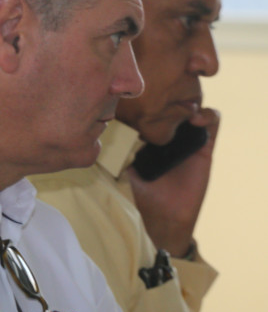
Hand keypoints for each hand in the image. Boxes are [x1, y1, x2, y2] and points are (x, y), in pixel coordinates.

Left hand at [127, 107, 218, 256]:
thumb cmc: (139, 193)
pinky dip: (208, 116)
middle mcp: (168, 136)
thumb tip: (99, 134)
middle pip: (172, 106)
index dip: (148, 100)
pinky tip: (197, 118)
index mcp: (147, 137)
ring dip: (191, 102)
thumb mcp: (122, 167)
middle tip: (163, 97)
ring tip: (183, 107)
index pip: (150, 111)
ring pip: (194, 109)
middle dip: (170, 96)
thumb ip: (115, 152)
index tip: (142, 96)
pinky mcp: (205, 148)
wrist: (162, 215)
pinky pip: (213, 124)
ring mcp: (187, 140)